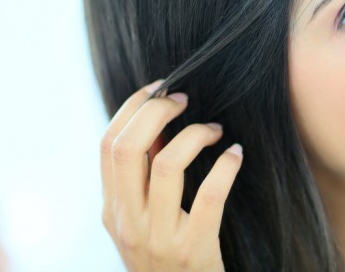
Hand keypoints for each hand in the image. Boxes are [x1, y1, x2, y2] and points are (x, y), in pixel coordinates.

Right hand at [100, 80, 242, 270]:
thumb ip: (144, 177)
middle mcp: (128, 222)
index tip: (159, 89)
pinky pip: (210, 195)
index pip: (108, 145)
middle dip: (157, 111)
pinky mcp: (193, 249)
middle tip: (185, 100)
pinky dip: (226, 166)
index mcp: (112, 210)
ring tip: (215, 130)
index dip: (132, 108)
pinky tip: (236, 153)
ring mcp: (158, 238)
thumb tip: (161, 124)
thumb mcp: (142, 220)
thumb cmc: (167, 256)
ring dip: (195, 134)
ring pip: (167, 164)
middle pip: (129, 147)